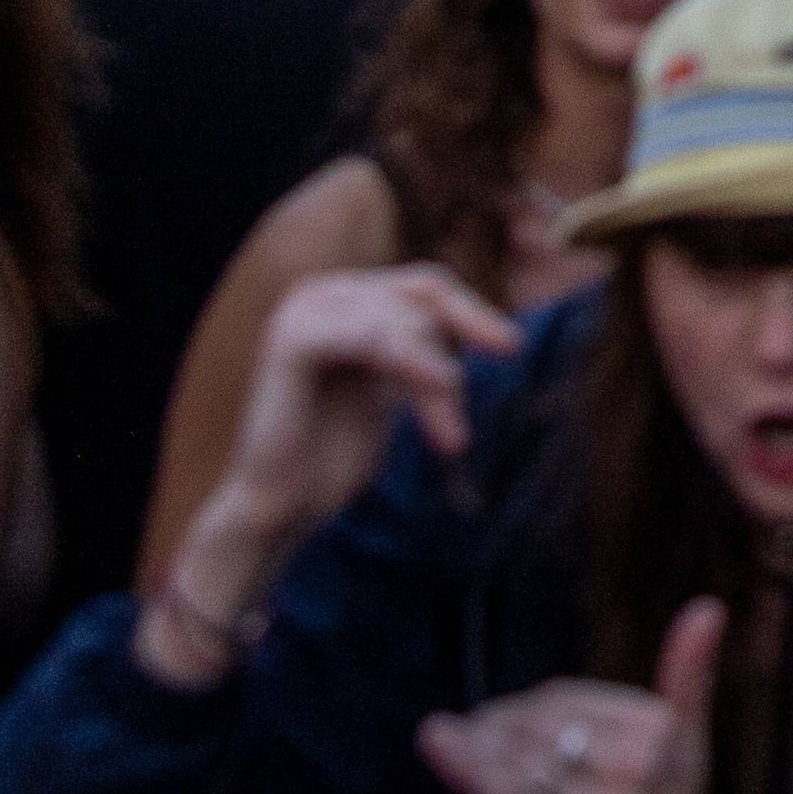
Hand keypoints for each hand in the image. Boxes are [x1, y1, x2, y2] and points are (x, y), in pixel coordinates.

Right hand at [148, 266, 517, 672]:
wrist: (280, 508)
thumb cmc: (333, 456)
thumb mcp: (390, 391)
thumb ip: (420, 351)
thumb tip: (485, 327)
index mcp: (344, 299)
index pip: (427, 285)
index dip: (473, 312)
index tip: (513, 347)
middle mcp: (322, 293)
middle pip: (424, 295)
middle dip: (459, 348)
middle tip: (477, 400)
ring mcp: (304, 310)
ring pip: (408, 323)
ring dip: (439, 382)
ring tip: (448, 438)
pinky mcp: (294, 339)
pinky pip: (376, 338)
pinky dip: (416, 372)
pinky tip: (437, 422)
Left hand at [425, 603, 730, 793]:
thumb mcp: (690, 742)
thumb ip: (690, 674)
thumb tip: (707, 606)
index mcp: (663, 731)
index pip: (568, 699)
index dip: (526, 704)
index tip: (497, 712)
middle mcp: (639, 768)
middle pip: (540, 727)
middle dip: (496, 725)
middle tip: (466, 727)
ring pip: (521, 761)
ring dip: (475, 745)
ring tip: (446, 736)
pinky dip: (469, 772)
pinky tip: (441, 748)